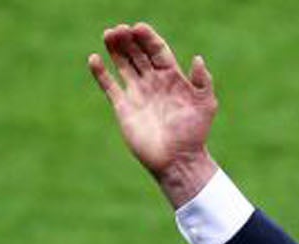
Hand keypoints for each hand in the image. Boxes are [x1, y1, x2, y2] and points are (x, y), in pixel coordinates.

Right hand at [88, 22, 220, 207]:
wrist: (178, 160)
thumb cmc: (194, 133)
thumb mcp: (204, 105)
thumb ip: (203, 81)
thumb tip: (198, 58)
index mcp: (173, 78)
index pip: (158, 51)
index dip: (149, 38)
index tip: (139, 28)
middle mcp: (154, 82)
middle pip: (138, 53)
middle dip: (129, 39)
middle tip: (120, 29)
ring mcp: (138, 93)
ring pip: (123, 64)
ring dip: (115, 49)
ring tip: (109, 34)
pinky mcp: (123, 106)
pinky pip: (109, 85)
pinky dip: (100, 72)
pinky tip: (94, 59)